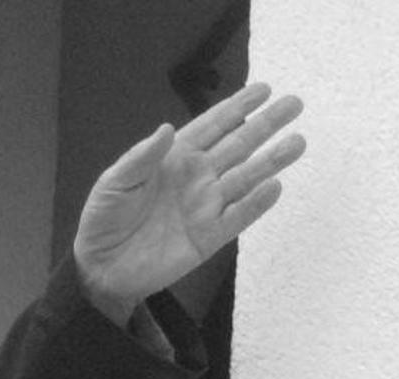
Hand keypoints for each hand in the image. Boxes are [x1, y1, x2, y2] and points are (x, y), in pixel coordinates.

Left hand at [74, 82, 305, 323]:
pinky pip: (238, 217)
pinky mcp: (208, 237)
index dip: (236, 107)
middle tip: (294, 104)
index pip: (211, 127)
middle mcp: (196, 178)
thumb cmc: (105, 219)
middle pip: (238, 146)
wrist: (102, 268)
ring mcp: (205, 206)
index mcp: (174, 159)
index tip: (262, 89)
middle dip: (265, 125)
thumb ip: (141, 157)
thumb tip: (167, 128)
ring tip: (297, 142)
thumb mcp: (114, 182)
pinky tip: (274, 186)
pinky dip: (256, 203)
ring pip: (245, 178)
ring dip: (271, 161)